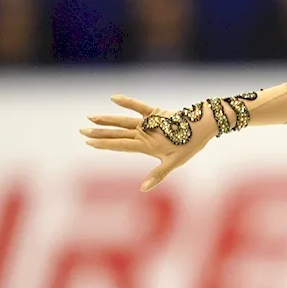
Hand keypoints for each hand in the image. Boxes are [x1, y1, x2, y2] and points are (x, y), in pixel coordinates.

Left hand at [80, 94, 217, 191]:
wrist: (205, 127)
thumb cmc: (191, 146)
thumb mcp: (175, 162)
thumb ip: (159, 175)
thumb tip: (143, 189)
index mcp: (146, 147)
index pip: (120, 145)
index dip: (104, 144)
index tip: (88, 143)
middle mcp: (145, 135)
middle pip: (118, 134)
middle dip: (99, 133)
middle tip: (81, 131)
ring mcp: (149, 124)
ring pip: (124, 121)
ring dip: (108, 119)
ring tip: (91, 117)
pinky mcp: (156, 113)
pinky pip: (140, 107)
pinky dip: (128, 102)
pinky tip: (113, 98)